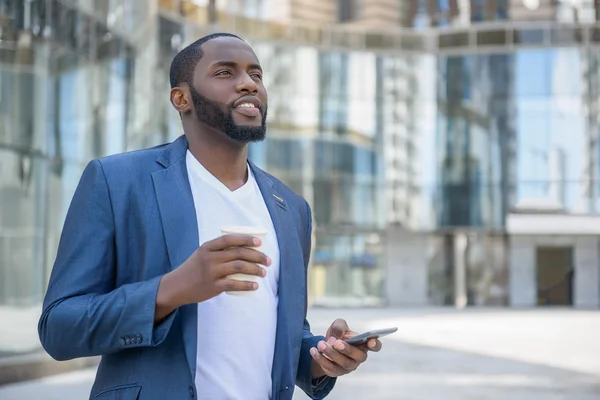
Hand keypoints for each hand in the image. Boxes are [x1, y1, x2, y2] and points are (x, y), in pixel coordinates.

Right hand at [155, 234, 270, 320]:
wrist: (177, 286)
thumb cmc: (194, 269)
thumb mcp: (202, 254)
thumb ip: (219, 250)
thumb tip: (244, 249)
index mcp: (208, 247)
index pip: (230, 239)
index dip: (246, 239)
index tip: (259, 242)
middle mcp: (210, 258)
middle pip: (238, 253)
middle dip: (257, 256)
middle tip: (267, 260)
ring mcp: (211, 272)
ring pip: (239, 267)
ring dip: (255, 269)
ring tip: (263, 272)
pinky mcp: (213, 286)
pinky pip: (234, 284)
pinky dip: (247, 284)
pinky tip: (255, 285)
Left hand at [310, 319, 381, 377]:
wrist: (326, 344)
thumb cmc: (338, 334)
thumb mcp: (338, 325)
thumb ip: (339, 327)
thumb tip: (334, 340)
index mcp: (364, 343)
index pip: (376, 346)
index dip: (375, 344)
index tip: (370, 341)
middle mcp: (359, 357)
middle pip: (359, 356)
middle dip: (347, 349)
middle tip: (336, 342)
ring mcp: (349, 366)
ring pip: (343, 363)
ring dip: (331, 354)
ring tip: (320, 344)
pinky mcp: (337, 372)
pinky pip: (330, 368)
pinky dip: (320, 359)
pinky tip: (313, 350)